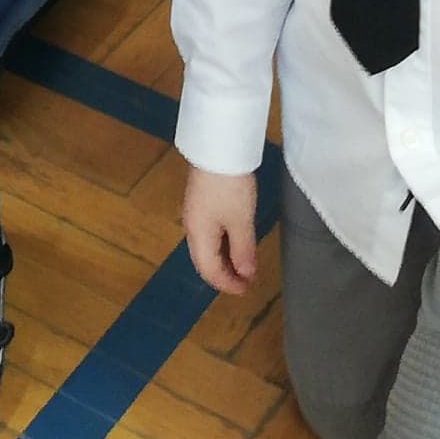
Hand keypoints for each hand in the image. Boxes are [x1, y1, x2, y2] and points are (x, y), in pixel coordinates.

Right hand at [182, 166, 257, 293]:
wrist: (217, 148)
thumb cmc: (229, 188)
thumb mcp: (241, 221)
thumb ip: (243, 251)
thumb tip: (244, 274)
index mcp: (199, 235)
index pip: (209, 271)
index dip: (228, 285)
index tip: (247, 290)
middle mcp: (192, 227)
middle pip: (203, 261)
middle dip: (224, 275)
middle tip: (246, 280)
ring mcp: (195, 213)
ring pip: (206, 247)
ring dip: (224, 260)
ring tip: (244, 263)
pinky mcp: (200, 201)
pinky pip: (208, 233)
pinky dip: (222, 244)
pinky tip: (235, 241)